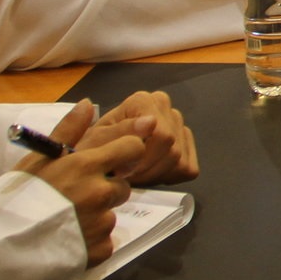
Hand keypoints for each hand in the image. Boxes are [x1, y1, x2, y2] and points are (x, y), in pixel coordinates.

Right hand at [16, 100, 140, 263]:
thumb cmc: (15, 198)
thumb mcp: (37, 158)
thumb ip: (68, 131)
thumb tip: (88, 104)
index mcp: (85, 165)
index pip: (132, 147)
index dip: (125, 152)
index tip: (112, 161)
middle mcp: (99, 192)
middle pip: (123, 185)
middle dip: (106, 189)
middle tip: (77, 197)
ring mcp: (101, 223)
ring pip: (113, 214)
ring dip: (97, 216)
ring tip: (67, 220)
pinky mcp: (100, 250)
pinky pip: (106, 241)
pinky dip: (93, 241)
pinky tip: (70, 239)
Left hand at [79, 89, 199, 183]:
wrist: (93, 158)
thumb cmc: (92, 150)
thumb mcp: (95, 143)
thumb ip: (120, 132)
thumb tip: (151, 122)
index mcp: (143, 101)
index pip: (163, 136)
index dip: (143, 160)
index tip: (121, 172)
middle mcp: (165, 107)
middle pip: (172, 150)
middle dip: (147, 170)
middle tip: (125, 178)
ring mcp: (178, 125)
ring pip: (179, 161)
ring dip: (155, 176)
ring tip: (132, 176)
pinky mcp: (187, 145)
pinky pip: (188, 169)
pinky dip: (168, 178)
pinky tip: (147, 175)